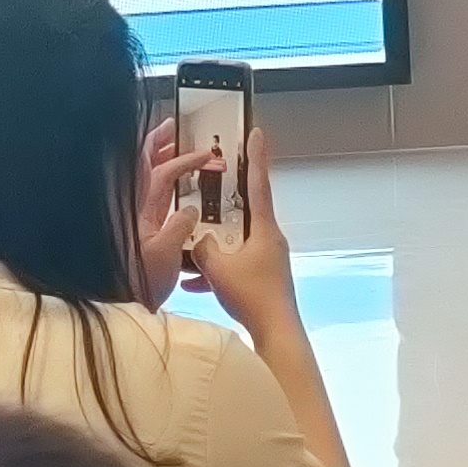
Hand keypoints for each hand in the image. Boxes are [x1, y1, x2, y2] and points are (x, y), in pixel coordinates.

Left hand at [132, 118, 211, 307]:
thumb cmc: (139, 285)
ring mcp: (138, 223)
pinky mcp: (144, 236)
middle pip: (145, 170)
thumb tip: (191, 208)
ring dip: (161, 164)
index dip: (179, 158)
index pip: (159, 173)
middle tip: (173, 128)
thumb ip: (179, 227)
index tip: (200, 152)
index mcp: (138, 211)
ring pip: (149, 184)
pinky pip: (154, 203)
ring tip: (175, 148)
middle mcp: (135, 212)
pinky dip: (165, 188)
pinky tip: (177, 187)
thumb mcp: (165, 255)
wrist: (124, 308)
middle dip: (158, 146)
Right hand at [186, 130, 301, 337]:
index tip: (256, 132)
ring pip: (236, 242)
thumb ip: (203, 249)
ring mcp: (267, 259)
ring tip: (190, 247)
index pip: (259, 184)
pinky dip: (216, 271)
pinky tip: (193, 284)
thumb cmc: (253, 296)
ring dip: (214, 244)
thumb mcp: (219, 268)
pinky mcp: (262, 278)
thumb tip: (198, 241)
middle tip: (211, 183)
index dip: (256, 157)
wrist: (276, 334)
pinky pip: (236, 265)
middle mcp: (269, 239)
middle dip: (223, 203)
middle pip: (244, 212)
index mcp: (264, 229)